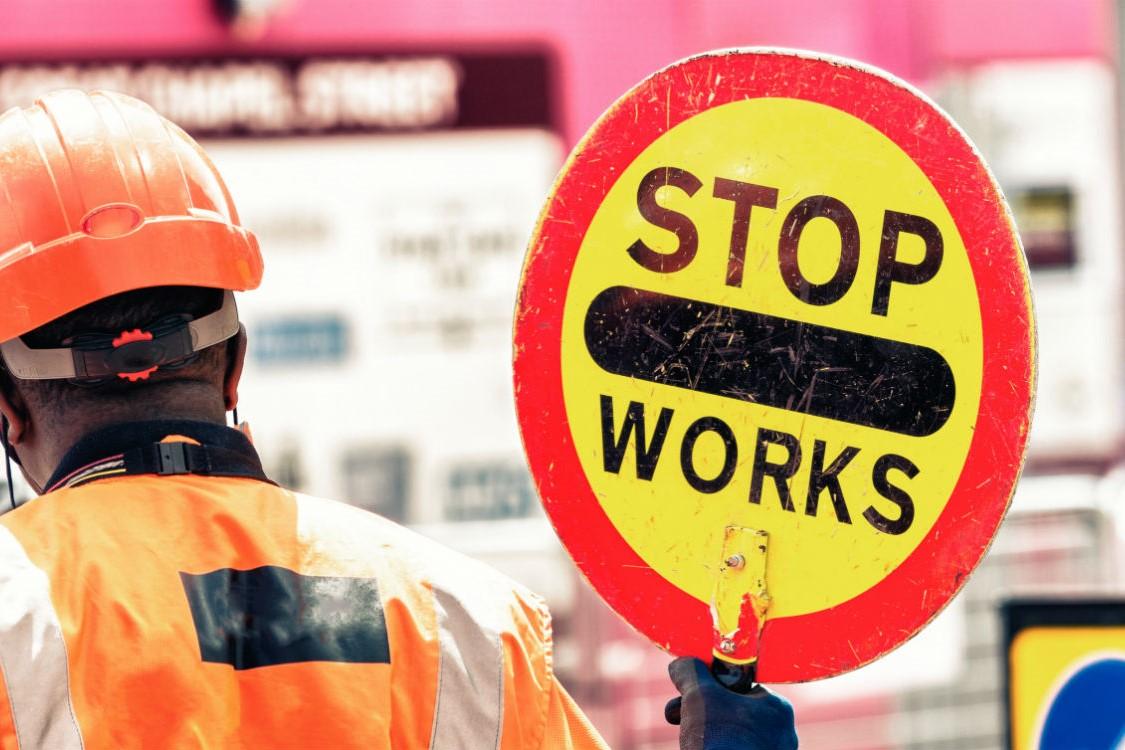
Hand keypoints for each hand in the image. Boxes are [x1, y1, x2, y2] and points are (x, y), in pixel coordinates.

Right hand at [665, 657, 797, 749]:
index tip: (689, 692)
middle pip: (733, 710)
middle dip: (701, 710)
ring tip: (687, 739)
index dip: (709, 685)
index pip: (740, 685)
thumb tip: (681, 664)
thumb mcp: (698, 695)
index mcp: (777, 707)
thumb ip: (690, 672)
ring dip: (705, 731)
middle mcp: (782, 733)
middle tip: (677, 713)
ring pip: (732, 734)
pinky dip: (716, 748)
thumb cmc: (719, 740)